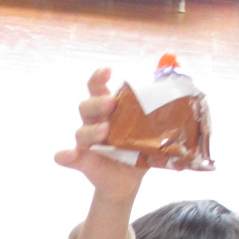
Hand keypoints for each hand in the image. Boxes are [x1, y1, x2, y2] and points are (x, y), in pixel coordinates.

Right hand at [52, 66, 149, 203]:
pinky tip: (66, 156)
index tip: (107, 71)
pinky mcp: (84, 162)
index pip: (97, 87)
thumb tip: (173, 59)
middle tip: (111, 103)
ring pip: (81, 132)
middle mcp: (94, 122)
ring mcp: (87, 143)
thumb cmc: (138, 145)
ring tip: (105, 131)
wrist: (129, 179)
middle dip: (97, 103)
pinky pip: (70, 158)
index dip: (98, 78)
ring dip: (91, 130)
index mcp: (107, 109)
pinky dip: (66, 156)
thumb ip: (159, 94)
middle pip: (87, 107)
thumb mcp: (152, 122)